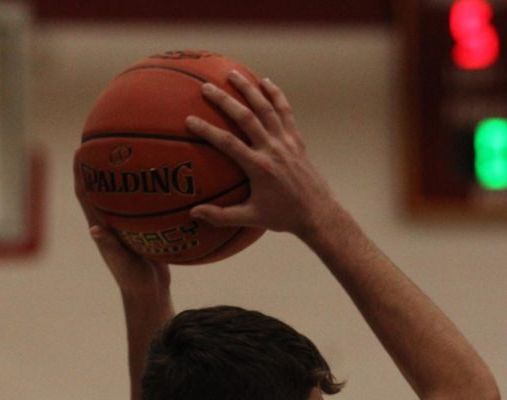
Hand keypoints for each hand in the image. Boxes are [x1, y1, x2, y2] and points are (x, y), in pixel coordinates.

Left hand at [74, 159, 170, 301]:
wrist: (149, 293)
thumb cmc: (132, 280)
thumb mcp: (121, 262)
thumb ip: (110, 245)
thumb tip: (94, 229)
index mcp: (101, 226)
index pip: (84, 193)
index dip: (78, 172)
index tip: (78, 150)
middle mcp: (111, 221)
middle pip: (102, 186)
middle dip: (99, 164)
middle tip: (104, 140)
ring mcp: (127, 224)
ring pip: (123, 193)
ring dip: (124, 174)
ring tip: (133, 150)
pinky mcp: (143, 229)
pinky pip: (145, 203)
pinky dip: (149, 191)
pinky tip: (162, 179)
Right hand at [185, 72, 335, 239]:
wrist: (316, 212)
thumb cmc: (282, 217)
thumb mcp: (251, 217)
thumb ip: (222, 216)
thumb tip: (194, 213)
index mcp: (258, 167)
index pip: (228, 143)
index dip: (207, 130)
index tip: (189, 120)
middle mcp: (272, 149)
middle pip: (245, 117)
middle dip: (224, 100)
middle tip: (206, 88)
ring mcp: (285, 141)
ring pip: (266, 108)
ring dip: (248, 88)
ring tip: (232, 74)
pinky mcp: (296, 139)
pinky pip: (285, 111)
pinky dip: (275, 94)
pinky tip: (265, 82)